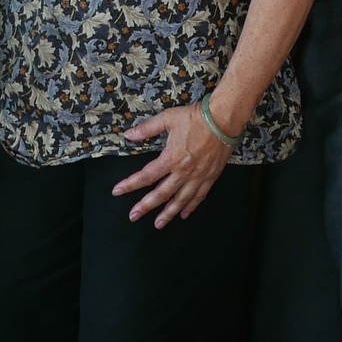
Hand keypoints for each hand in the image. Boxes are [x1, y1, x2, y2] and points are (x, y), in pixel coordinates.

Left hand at [115, 103, 233, 227]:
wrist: (223, 120)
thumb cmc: (195, 118)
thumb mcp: (168, 118)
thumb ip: (147, 128)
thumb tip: (128, 135)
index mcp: (171, 159)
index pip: (146, 176)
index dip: (130, 185)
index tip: (117, 191)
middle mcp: (183, 172)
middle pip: (161, 194)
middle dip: (146, 206)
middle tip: (133, 217)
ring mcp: (197, 177)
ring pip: (180, 200)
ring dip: (168, 213)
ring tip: (158, 224)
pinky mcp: (210, 177)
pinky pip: (199, 196)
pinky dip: (191, 207)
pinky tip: (184, 214)